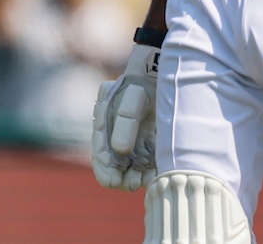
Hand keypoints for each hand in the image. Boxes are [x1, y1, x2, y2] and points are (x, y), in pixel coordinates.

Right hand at [91, 44, 157, 190]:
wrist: (161, 78)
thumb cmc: (143, 85)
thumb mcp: (132, 99)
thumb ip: (125, 122)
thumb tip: (120, 151)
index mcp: (105, 124)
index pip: (100, 152)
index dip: (104, 169)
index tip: (111, 182)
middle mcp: (117, 135)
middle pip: (115, 163)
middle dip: (120, 176)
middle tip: (128, 184)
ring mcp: (134, 141)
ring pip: (131, 167)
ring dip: (134, 177)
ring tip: (139, 182)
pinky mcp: (150, 144)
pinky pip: (147, 163)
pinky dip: (149, 172)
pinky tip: (152, 178)